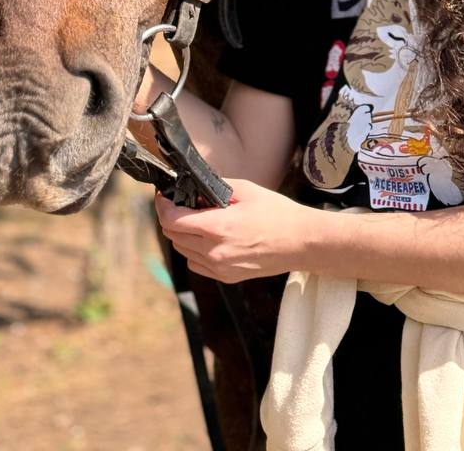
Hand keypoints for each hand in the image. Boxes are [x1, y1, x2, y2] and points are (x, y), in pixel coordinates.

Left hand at [154, 179, 320, 283]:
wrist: (300, 242)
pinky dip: (193, 251)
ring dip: (181, 234)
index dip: (162, 206)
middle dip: (170, 218)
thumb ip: (216, 187)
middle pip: (173, 236)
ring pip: (182, 251)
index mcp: (218, 227)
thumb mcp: (247, 190)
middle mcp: (214, 252)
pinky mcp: (227, 277)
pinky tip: (207, 238)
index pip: (172, 221)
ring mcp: (220, 268)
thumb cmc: (277, 213)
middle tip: (177, 204)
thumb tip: (194, 186)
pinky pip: (196, 264)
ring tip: (193, 219)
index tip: (163, 197)